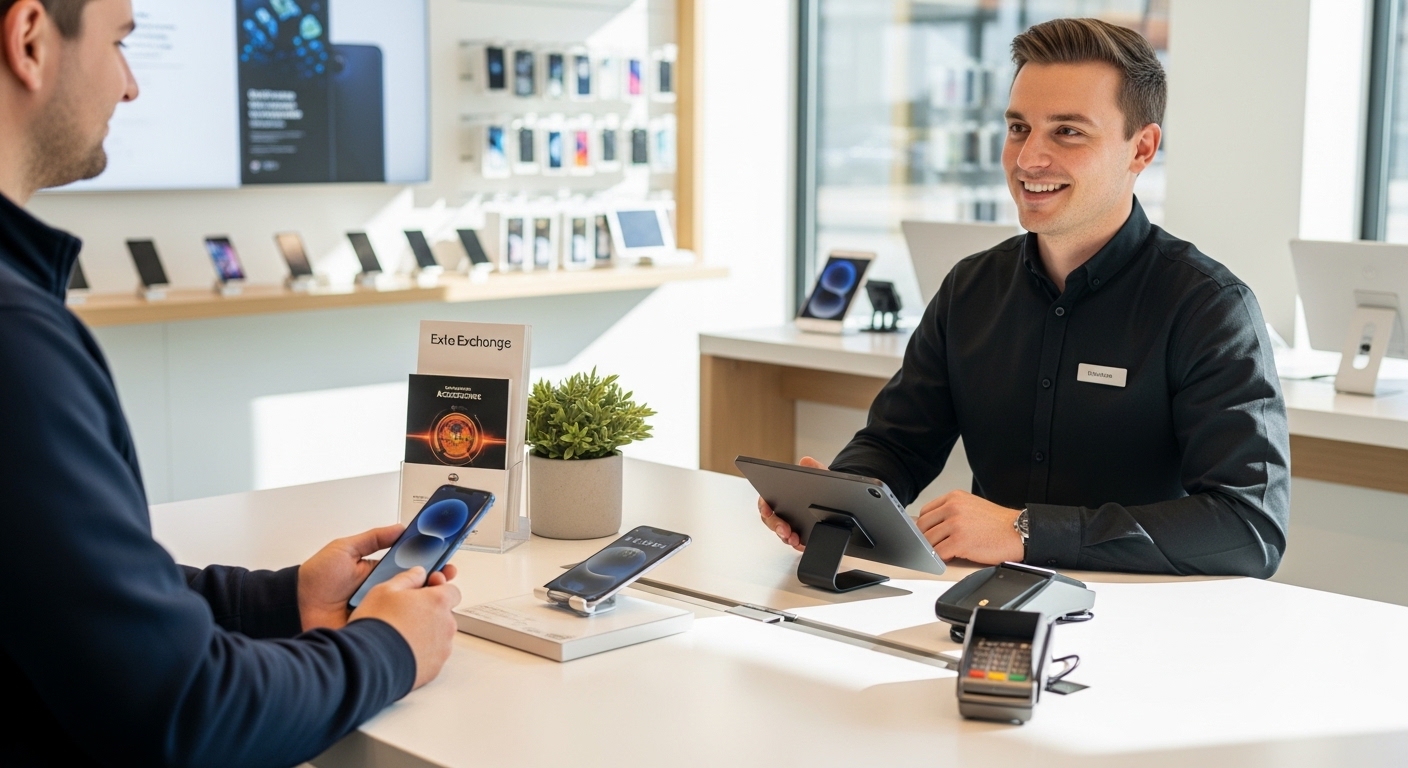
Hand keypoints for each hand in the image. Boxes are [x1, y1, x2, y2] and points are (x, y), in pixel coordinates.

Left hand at [298, 524, 458, 631]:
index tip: (445, 562)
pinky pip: (395, 629)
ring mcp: (381, 613)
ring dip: (425, 604)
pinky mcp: (374, 630)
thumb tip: (400, 527)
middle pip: (419, 590)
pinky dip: (408, 625)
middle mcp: (384, 594)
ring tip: (430, 594)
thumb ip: (374, 538)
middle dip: (436, 585)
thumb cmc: (316, 578)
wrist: (295, 605)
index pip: (414, 569)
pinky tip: (417, 617)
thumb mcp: (345, 548)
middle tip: (441, 578)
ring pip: (412, 610)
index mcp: (381, 574)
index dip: (432, 565)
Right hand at [349, 566, 461, 689]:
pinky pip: (431, 656)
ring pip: (439, 636)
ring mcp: (442, 649)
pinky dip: (421, 652)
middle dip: (429, 613)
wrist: (368, 663)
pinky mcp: (434, 668)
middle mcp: (446, 625)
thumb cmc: (377, 625)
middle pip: (445, 614)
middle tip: (405, 615)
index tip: (426, 591)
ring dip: (425, 633)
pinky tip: (400, 650)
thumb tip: (418, 573)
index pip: (452, 591)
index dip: (438, 590)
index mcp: (438, 601)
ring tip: (399, 635)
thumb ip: (407, 578)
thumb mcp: (385, 590)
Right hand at [757, 456, 827, 551]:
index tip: (767, 511)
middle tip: (784, 530)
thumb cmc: (821, 486)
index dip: (764, 507)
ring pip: (782, 534)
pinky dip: (797, 544)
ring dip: (786, 538)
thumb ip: (814, 467)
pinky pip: (795, 542)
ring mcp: (789, 525)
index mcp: (779, 496)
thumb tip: (806, 461)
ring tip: (794, 539)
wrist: (835, 499)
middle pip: (771, 521)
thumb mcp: (819, 474)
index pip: (765, 502)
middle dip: (776, 526)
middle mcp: (781, 512)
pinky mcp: (799, 535)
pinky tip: (802, 543)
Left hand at [915, 490, 1023, 564]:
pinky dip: (941, 558)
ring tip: (945, 552)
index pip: (925, 512)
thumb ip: (951, 511)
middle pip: (922, 527)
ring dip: (934, 550)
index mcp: (954, 498)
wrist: (1018, 531)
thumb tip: (932, 525)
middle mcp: (952, 508)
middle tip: (934, 546)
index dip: (925, 526)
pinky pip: (938, 553)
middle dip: (926, 539)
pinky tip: (950, 557)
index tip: (929, 534)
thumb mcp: (971, 506)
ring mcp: (955, 524)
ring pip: (928, 541)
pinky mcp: (959, 541)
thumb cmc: (998, 523)